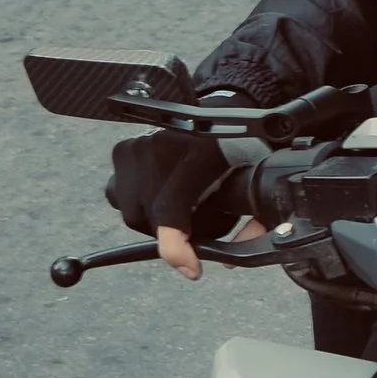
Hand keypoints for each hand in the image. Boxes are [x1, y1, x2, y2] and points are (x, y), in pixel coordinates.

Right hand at [107, 130, 255, 278]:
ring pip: (133, 213)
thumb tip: (228, 261)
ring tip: (183, 210)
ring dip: (156, 222)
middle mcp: (164, 146)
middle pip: (152, 219)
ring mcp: (140, 146)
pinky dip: (139, 205)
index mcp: (203, 151)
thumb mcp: (258, 180)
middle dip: (174, 236)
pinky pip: (118, 196)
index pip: (172, 207)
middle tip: (198, 230)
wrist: (223, 110)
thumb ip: (254, 222)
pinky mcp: (123, 149)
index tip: (191, 268)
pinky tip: (161, 196)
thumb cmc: (243, 147)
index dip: (176, 247)